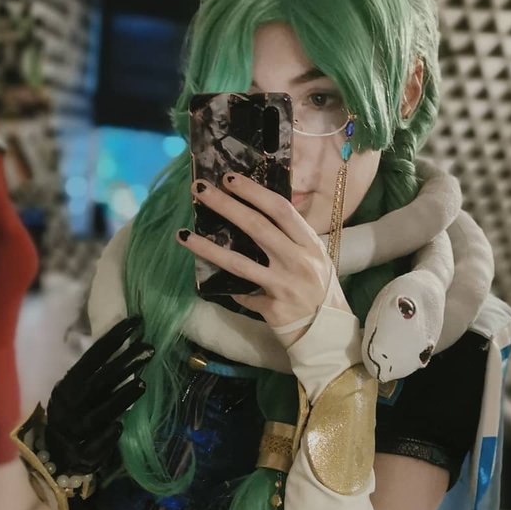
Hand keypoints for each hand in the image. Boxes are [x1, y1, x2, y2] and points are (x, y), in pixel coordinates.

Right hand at [41, 315, 152, 474]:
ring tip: (143, 382)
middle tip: (148, 348)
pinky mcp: (82, 454)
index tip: (135, 323)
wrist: (57, 455)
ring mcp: (74, 431)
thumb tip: (129, 349)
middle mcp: (68, 406)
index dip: (113, 340)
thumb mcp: (79, 393)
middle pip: (99, 382)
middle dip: (124, 363)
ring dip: (121, 398)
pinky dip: (108, 435)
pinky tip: (120, 427)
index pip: (91, 358)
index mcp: (67, 387)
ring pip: (99, 413)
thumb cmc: (75, 416)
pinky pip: (97, 443)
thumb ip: (98, 377)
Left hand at [177, 174, 350, 346]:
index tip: (229, 179)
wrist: (327, 330)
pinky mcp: (273, 309)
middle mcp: (298, 262)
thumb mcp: (313, 256)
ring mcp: (285, 286)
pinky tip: (209, 282)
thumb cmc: (317, 287)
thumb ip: (290, 237)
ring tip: (183, 235)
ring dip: (208, 248)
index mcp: (309, 244)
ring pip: (239, 263)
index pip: (280, 210)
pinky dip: (228, 289)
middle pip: (257, 227)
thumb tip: (252, 212)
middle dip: (226, 206)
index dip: (254, 192)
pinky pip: (242, 295)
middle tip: (200, 190)